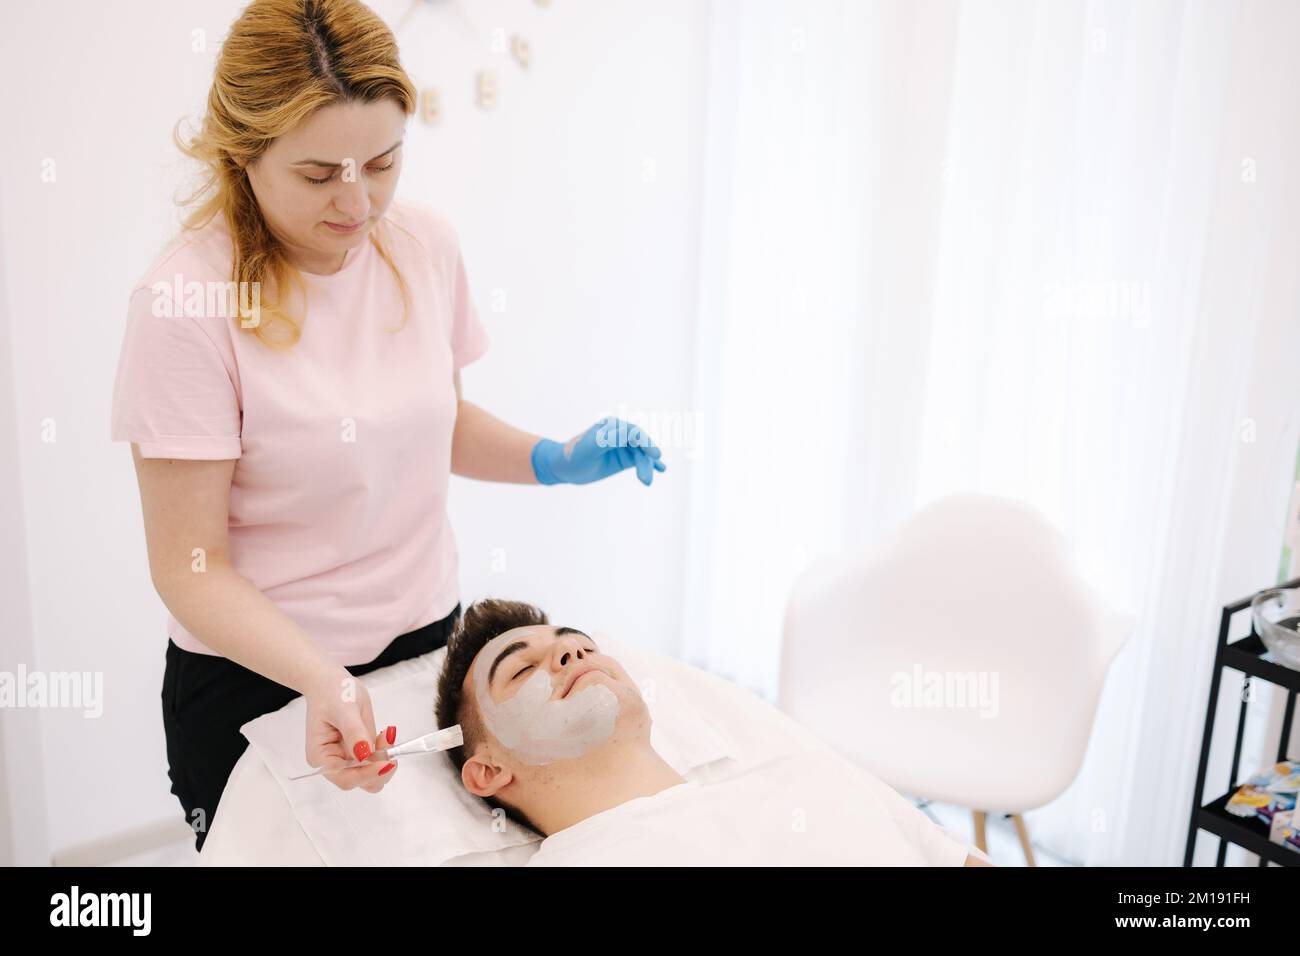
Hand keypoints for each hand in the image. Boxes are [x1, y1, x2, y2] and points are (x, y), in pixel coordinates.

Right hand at [304, 668, 399, 792]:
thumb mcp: (344, 709)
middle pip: (360, 781)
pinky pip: (377, 761)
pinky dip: (386, 750)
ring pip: (372, 775)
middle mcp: (335, 763)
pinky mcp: (361, 752)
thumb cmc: (332, 693)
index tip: (386, 762)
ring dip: (385, 758)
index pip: (345, 778)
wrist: (333, 683)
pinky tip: (387, 733)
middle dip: (379, 766)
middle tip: (390, 742)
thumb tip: (364, 755)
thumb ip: (354, 733)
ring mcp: (349, 758)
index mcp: (322, 757)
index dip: (367, 774)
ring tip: (387, 734)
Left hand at [531, 416, 666, 486]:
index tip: (655, 455)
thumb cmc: (574, 456)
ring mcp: (623, 446)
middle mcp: (620, 433)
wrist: (565, 468)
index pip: (633, 432)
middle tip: (646, 480)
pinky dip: (651, 465)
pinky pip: (640, 460)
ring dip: (647, 467)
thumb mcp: (588, 448)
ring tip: (647, 482)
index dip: (646, 442)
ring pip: (641, 455)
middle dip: (645, 460)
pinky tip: (662, 469)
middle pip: (640, 445)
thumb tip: (628, 433)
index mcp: (611, 426)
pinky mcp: (625, 458)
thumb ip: (606, 439)